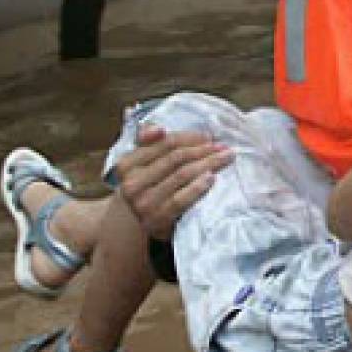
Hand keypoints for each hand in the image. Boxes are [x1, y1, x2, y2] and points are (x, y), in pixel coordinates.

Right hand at [112, 124, 230, 237]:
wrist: (134, 222)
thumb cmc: (145, 185)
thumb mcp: (140, 163)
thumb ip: (148, 141)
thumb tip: (159, 128)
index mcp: (126, 164)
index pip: (164, 143)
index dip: (189, 137)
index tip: (208, 136)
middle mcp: (132, 183)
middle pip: (176, 158)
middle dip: (203, 150)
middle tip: (223, 146)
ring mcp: (144, 202)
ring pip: (182, 175)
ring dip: (207, 163)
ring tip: (225, 157)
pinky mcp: (158, 218)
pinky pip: (181, 199)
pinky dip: (198, 187)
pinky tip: (212, 178)